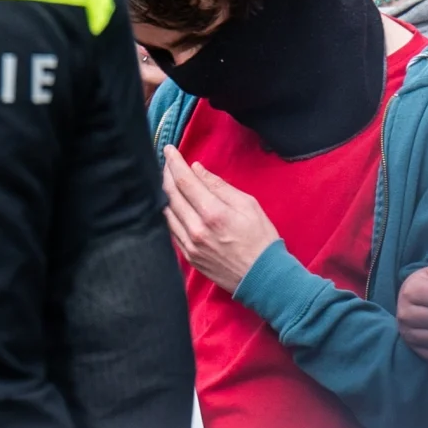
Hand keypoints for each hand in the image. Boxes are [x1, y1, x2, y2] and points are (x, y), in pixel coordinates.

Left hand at [162, 152, 284, 291]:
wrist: (262, 277)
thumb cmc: (261, 239)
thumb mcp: (248, 205)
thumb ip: (220, 186)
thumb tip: (197, 170)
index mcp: (213, 213)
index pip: (185, 182)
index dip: (174, 163)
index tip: (168, 149)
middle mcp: (196, 229)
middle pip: (171, 195)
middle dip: (166, 174)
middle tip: (166, 162)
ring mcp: (189, 245)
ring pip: (167, 213)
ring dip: (165, 193)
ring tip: (167, 180)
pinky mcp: (187, 256)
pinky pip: (171, 230)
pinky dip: (169, 213)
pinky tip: (172, 205)